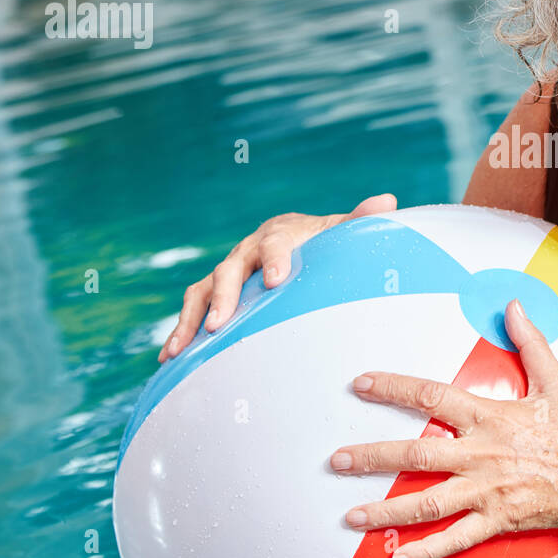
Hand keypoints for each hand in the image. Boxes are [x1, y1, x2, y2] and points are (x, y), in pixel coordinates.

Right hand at [157, 193, 397, 361]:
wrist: (297, 241)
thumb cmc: (324, 241)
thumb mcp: (341, 231)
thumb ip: (359, 221)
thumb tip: (388, 200)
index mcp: (279, 233)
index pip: (275, 243)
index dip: (274, 259)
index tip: (276, 280)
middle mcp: (247, 250)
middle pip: (230, 270)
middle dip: (224, 297)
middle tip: (220, 324)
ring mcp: (228, 272)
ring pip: (202, 290)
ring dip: (190, 318)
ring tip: (180, 347)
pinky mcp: (215, 292)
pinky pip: (193, 308)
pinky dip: (181, 331)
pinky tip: (170, 358)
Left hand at [329, 299, 557, 557]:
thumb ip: (531, 343)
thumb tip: (513, 305)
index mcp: (493, 416)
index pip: (432, 396)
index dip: (393, 388)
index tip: (361, 384)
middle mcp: (483, 455)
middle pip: (416, 453)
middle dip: (372, 456)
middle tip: (337, 460)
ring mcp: (489, 491)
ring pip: (427, 503)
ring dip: (385, 511)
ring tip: (350, 516)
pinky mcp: (499, 521)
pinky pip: (456, 539)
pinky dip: (426, 551)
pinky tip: (396, 557)